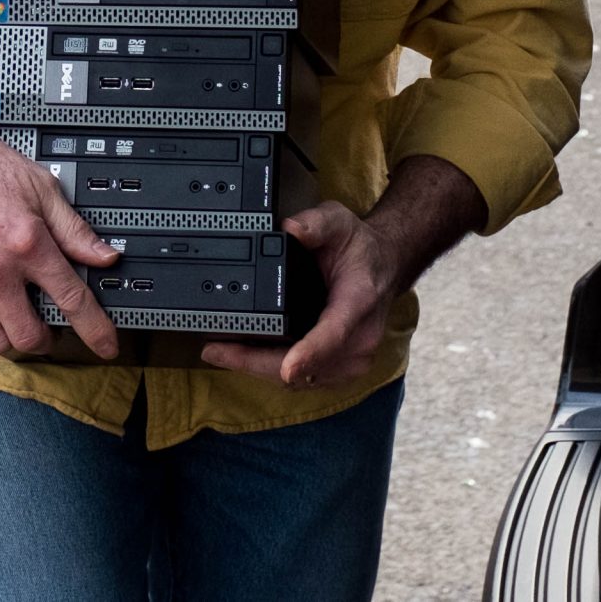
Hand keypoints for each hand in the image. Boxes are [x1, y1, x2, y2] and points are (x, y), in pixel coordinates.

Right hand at [0, 122, 122, 360]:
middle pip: (29, 335)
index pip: (72, 299)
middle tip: (47, 326)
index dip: (96, 329)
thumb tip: (105, 255)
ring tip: (13, 319)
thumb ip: (73, 228)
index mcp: (28, 242)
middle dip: (45, 339)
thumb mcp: (39, 186)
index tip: (106, 346)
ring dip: (11, 338)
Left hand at [201, 202, 398, 389]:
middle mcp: (360, 338)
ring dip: (260, 371)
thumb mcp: (339, 221)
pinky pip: (304, 380)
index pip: (335, 333)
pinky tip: (245, 359)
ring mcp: (354, 359)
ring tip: (220, 354)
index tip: (288, 366)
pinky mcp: (343, 369)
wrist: (384, 267)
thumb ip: (316, 223)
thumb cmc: (360, 248)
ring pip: (301, 379)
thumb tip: (290, 228)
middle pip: (307, 366)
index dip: (309, 352)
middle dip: (258, 364)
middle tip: (215, 352)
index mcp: (359, 302)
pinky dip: (273, 372)